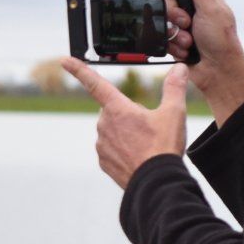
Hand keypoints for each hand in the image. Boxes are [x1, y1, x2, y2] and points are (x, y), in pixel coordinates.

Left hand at [60, 60, 189, 188]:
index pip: (95, 83)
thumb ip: (175, 87)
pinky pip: (112, 148)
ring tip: (146, 144)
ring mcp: (101, 144)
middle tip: (149, 127)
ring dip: (126, 132)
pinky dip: (124, 149)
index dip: (79, 70)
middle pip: (114, 110)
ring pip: (113, 130)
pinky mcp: (103, 161)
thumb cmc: (163, 146)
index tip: (64, 61)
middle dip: (128, 113)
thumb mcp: (174, 112)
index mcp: (117, 108)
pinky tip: (138, 156)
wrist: (156, 183)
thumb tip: (179, 68)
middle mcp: (104, 124)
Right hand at [163, 0, 243, 125]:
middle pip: (165, 3)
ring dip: (175, 34)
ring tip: (189, 42)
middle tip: (187, 23)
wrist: (217, 71)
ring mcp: (182, 27)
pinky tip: (185, 50)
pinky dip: (172, 46)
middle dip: (174, 15)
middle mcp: (191, 11)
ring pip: (162, 22)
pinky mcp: (175, 42)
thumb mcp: (210, 9)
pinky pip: (162, 39)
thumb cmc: (221, 41)